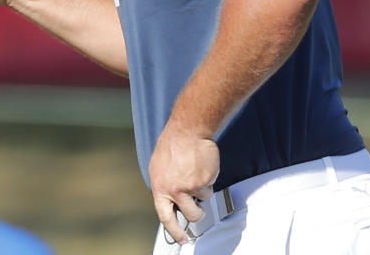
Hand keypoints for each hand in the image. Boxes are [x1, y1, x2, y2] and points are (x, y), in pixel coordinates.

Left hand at [148, 121, 219, 244]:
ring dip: (203, 189)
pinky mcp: (205, 180)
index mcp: (160, 188)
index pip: (166, 217)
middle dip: (198, 213)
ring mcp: (191, 186)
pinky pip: (211, 186)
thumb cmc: (172, 145)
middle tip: (198, 206)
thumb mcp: (159, 168)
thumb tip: (169, 201)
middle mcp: (175, 190)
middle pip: (192, 215)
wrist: (187, 131)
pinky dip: (209, 178)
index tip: (183, 239)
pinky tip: (202, 165)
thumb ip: (164, 187)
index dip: (175, 231)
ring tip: (197, 172)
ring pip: (204, 199)